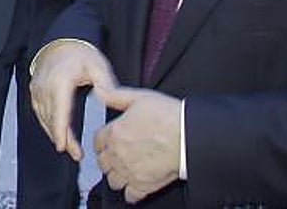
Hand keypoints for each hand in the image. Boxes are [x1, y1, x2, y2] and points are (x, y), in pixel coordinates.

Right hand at [29, 40, 117, 160]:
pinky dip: (48, 124)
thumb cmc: (80, 52)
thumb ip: (105, 84)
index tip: (63, 147)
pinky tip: (58, 133)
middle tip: (76, 153)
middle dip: (62, 138)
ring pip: (44, 118)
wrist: (63, 41)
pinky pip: (40, 112)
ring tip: (70, 147)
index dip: (60, 131)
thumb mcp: (98, 65)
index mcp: (60, 80)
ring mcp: (37, 89)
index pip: (59, 111)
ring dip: (55, 133)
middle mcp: (45, 86)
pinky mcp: (35, 91)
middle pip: (52, 118)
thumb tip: (108, 98)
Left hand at [93, 86, 180, 202]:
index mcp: (115, 132)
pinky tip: (137, 183)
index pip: (97, 142)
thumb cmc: (168, 117)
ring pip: (112, 181)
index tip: (108, 142)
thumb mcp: (140, 97)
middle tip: (118, 156)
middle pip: (102, 163)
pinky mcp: (143, 186)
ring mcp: (129, 171)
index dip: (103, 142)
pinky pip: (129, 195)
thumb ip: (115, 96)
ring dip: (117, 175)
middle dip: (108, 159)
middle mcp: (118, 154)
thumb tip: (99, 91)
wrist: (189, 136)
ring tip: (127, 169)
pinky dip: (132, 191)